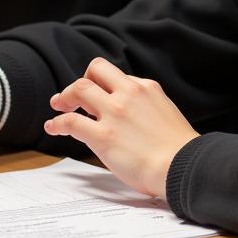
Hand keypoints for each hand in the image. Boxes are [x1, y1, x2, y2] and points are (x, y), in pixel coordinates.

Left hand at [44, 57, 198, 197]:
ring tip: (59, 106)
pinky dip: (57, 122)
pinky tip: (53, 128)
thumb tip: (131, 112)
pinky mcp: (102, 136)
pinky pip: (71, 122)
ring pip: (79, 88)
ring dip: (65, 96)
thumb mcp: (165, 112)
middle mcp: (128, 94)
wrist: (184, 168)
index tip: (98, 96)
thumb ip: (146, 105)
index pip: (117, 76)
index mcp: (146, 88)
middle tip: (71, 96)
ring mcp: (114, 113)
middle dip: (81, 80)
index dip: (103, 85)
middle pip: (96, 70)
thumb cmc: (179, 151)